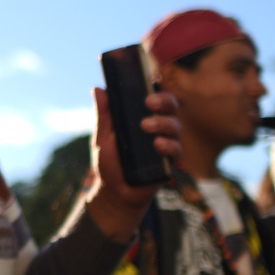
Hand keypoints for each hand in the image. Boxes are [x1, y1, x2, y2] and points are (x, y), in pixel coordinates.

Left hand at [85, 86, 182, 237]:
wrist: (114, 193)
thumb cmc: (109, 162)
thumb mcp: (102, 137)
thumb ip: (104, 114)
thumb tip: (98, 88)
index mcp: (144, 117)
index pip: (156, 97)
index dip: (158, 87)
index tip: (150, 82)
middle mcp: (158, 127)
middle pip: (171, 107)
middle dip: (164, 101)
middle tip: (149, 102)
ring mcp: (166, 144)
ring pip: (176, 126)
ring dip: (163, 123)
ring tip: (146, 127)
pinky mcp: (169, 162)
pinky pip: (176, 150)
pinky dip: (168, 145)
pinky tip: (157, 145)